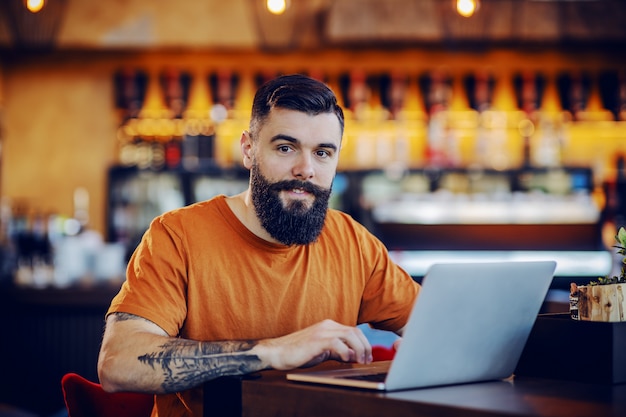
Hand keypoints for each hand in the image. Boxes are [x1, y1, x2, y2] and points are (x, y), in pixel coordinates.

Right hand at [257, 319, 372, 370]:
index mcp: (329, 326)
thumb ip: (337, 351)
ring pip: (350, 335)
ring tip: (359, 361)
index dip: (364, 344)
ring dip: (359, 349)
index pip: (354, 331)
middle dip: (365, 347)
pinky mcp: (316, 340)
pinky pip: (337, 342)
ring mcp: (322, 331)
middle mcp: (327, 326)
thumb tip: (354, 356)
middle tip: (367, 361)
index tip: (367, 357)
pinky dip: (345, 351)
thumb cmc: (298, 353)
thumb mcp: (322, 351)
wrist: (278, 352)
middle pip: (355, 331)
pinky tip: (347, 359)